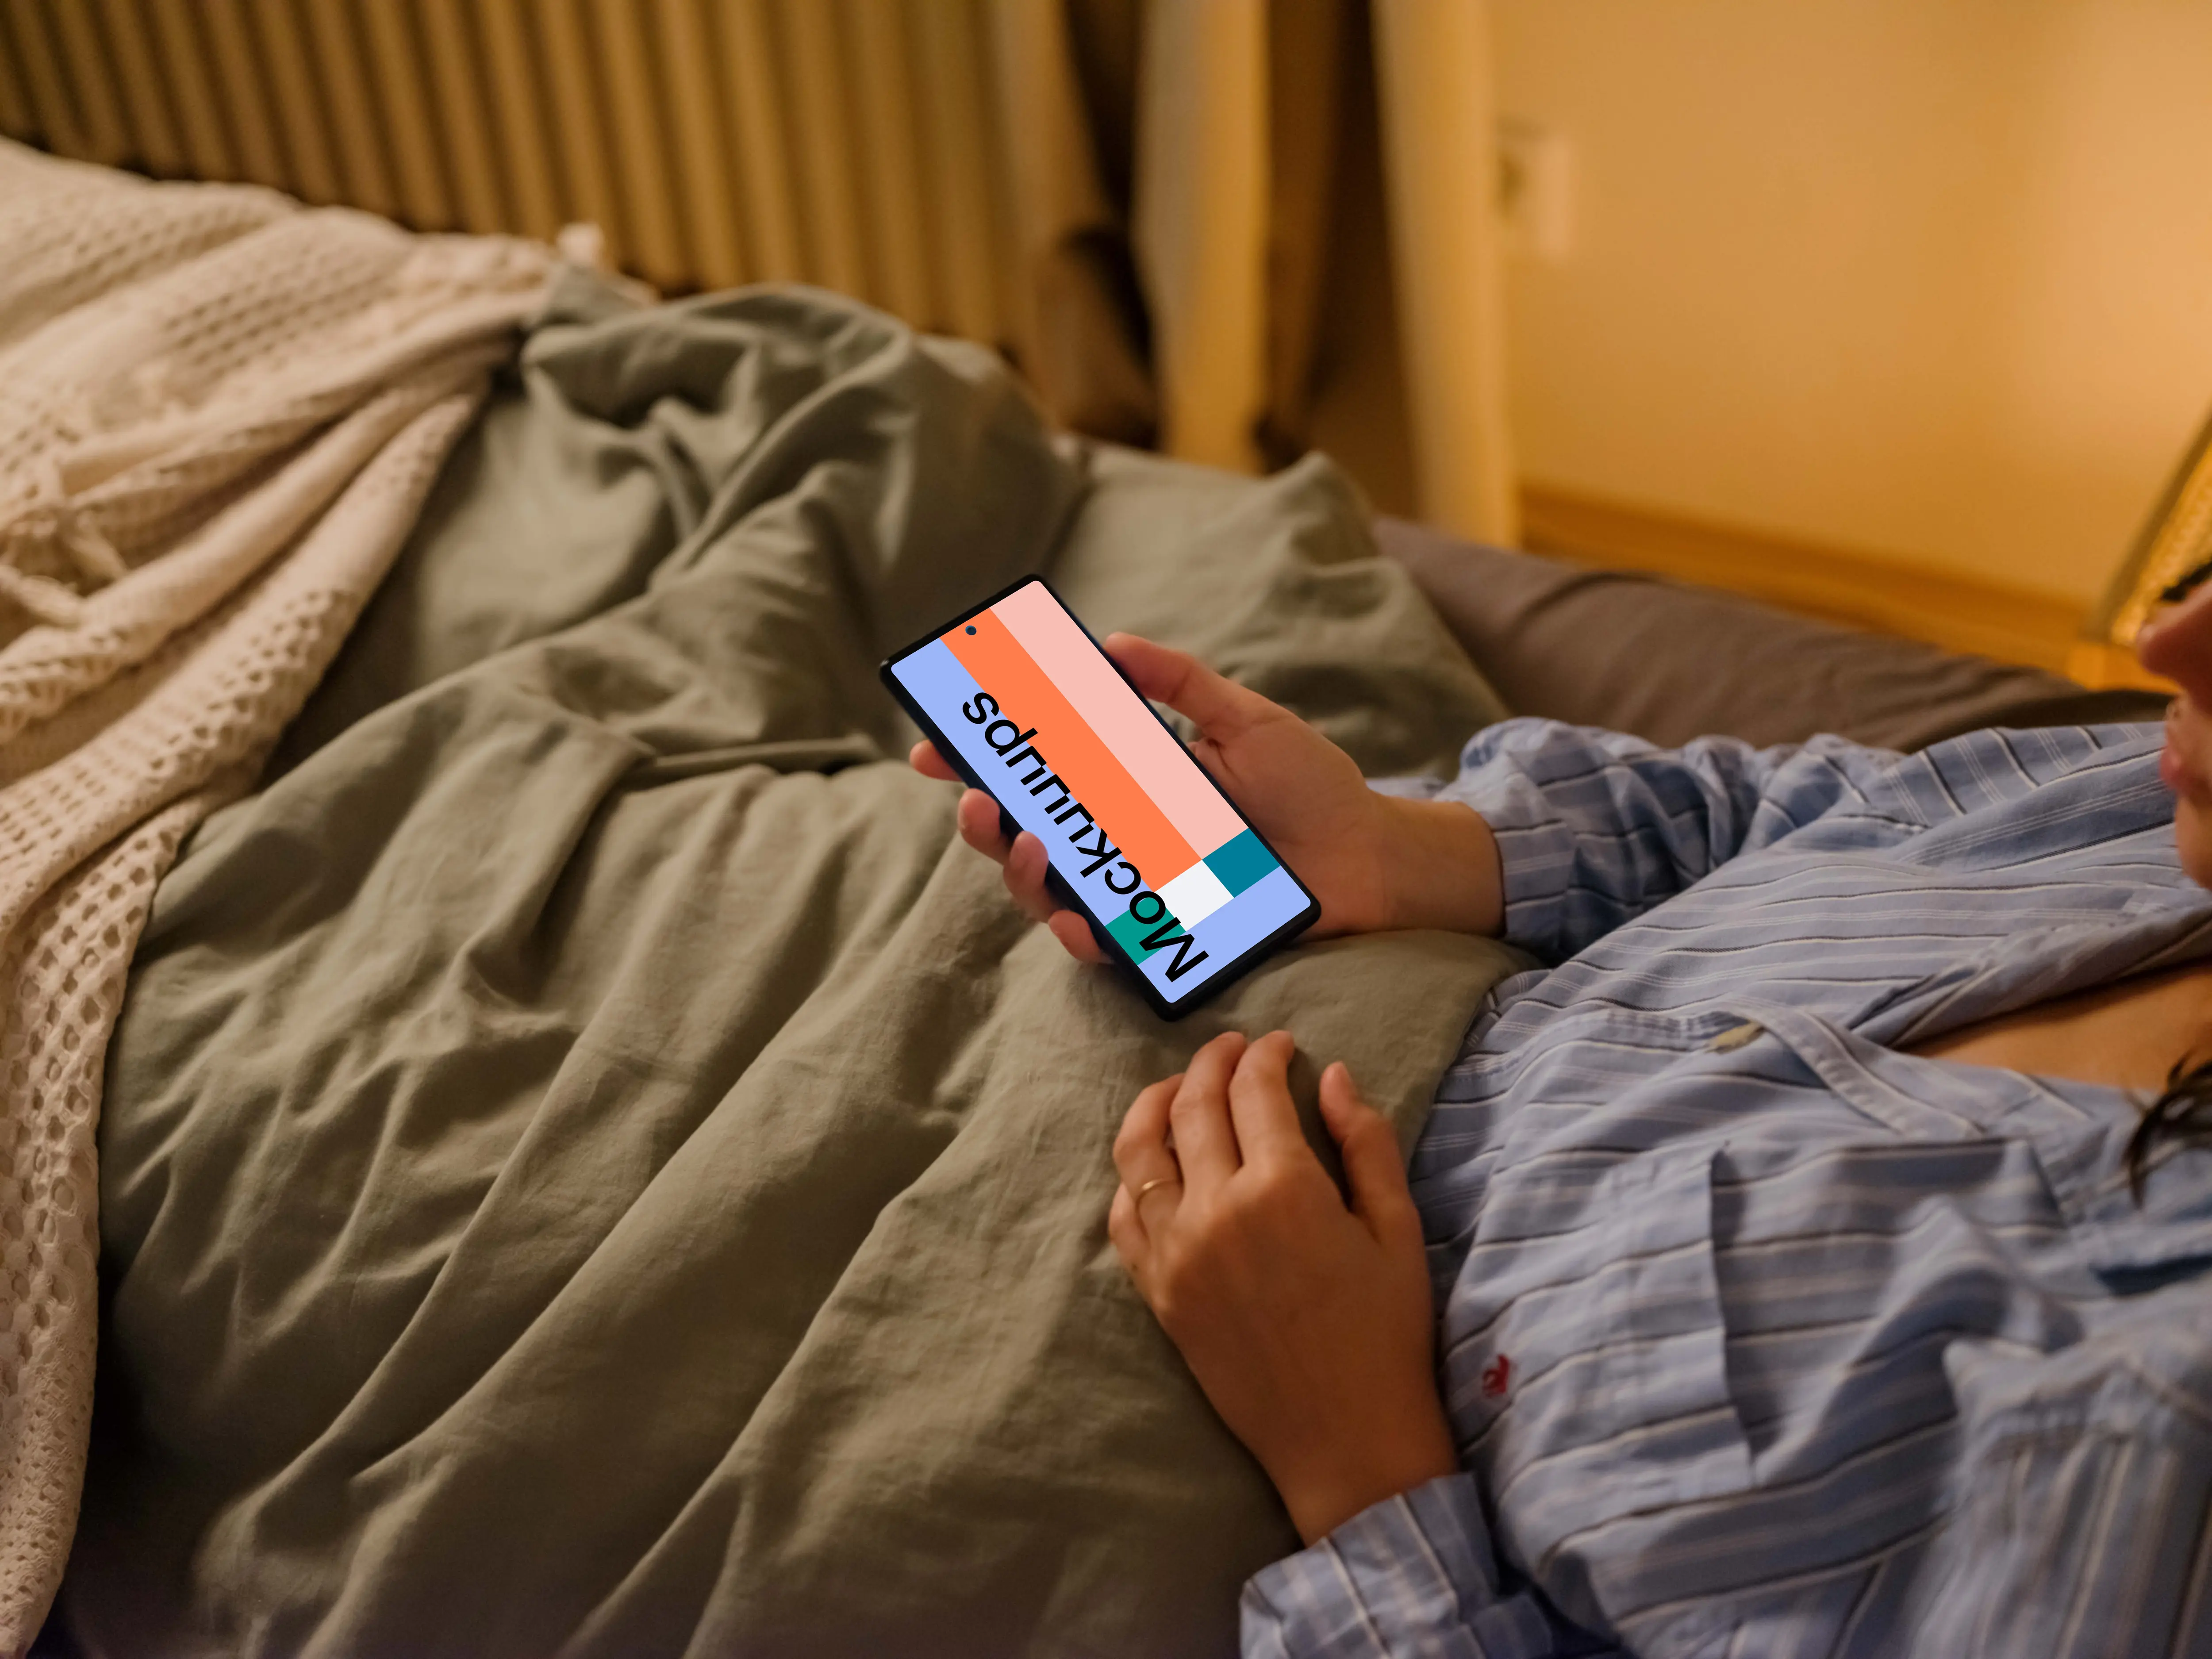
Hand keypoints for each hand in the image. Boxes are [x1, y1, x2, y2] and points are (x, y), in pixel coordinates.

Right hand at [909, 633, 1500, 962]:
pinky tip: (1081, 919)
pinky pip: (1104, 943)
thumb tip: (1112, 644)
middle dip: (983, 822)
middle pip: (1022, 835)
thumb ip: (1180, 683)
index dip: (979, 760)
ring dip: (1022, 873)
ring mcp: (1138, 890)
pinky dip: (1084, 932)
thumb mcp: (1246, 720)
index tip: (936, 746)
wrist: (1370, 855)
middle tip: (977, 801)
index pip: (1038, 770)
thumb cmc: (1312, 786)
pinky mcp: (1165, 935)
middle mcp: (1121, 838)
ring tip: (1030, 850)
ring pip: (1047, 892)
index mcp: (1128, 781)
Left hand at [1106, 1030, 1457, 1544]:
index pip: (1254, 1090)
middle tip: (1230, 1048)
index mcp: (1284, 1188)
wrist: (1344, 1439)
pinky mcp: (1156, 1291)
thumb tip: (1333, 1075)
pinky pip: (1124, 1216)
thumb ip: (1365, 1142)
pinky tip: (1156, 1163)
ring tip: (1179, 1088)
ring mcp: (1176, 1252)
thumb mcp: (1396, 1229)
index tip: (1279, 1045)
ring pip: (1140, 1151)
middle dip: (1211, 1063)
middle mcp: (1217, 1210)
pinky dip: (1133, 1177)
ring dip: (1156, 1104)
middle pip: (1193, 1107)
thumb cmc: (1385, 1333)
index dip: (1265, 1055)